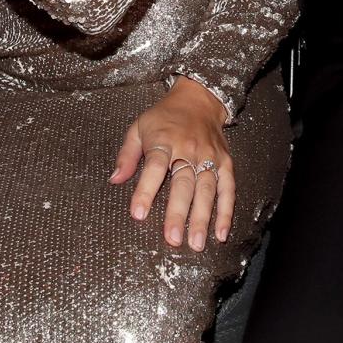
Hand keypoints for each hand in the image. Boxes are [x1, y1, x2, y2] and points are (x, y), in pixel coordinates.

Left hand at [110, 77, 233, 251]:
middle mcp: (188, 149)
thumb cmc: (164, 117)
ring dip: (202, 218)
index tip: (138, 214)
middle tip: (172, 239)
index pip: (155, 167)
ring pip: (207, 190)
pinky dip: (225, 211)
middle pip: (184, 183)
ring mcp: (209, 156)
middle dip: (178, 213)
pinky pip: (227, 189)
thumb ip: (126, 155)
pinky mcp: (225, 162)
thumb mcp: (139, 127)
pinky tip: (220, 233)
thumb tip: (114, 180)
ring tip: (196, 243)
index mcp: (164, 140)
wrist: (199, 99)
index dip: (146, 190)